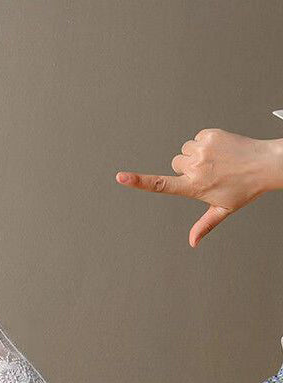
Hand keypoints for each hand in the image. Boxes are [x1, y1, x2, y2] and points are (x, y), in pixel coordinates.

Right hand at [116, 129, 282, 246]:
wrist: (265, 164)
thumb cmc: (244, 187)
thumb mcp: (223, 209)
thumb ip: (204, 225)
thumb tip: (192, 242)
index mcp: (193, 187)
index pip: (160, 185)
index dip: (138, 182)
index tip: (121, 177)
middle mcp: (194, 168)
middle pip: (175, 163)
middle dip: (186, 167)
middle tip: (208, 172)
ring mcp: (202, 150)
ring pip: (185, 150)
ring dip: (195, 154)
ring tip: (216, 160)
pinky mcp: (209, 135)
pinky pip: (196, 138)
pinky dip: (205, 142)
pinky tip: (220, 150)